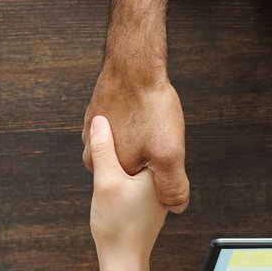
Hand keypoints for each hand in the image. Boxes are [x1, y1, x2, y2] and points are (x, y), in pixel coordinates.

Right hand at [81, 0, 188, 212]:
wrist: (133, 63)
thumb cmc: (150, 109)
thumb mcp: (168, 155)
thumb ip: (172, 186)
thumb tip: (177, 207)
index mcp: (111, 172)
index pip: (141, 190)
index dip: (161, 177)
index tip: (168, 156)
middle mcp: (96, 156)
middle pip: (132, 168)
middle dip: (150, 159)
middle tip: (159, 134)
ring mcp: (94, 134)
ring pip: (126, 147)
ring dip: (140, 139)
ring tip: (152, 121)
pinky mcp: (97, 114)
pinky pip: (121, 127)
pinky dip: (133, 123)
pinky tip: (143, 110)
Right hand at [87, 115, 168, 270]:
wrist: (121, 261)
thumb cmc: (117, 226)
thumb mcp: (107, 181)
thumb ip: (104, 150)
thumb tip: (99, 123)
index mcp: (158, 174)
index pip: (147, 139)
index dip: (133, 123)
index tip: (128, 108)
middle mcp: (158, 181)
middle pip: (141, 148)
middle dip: (128, 136)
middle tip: (118, 119)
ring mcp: (150, 190)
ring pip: (135, 159)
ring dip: (123, 149)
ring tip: (112, 140)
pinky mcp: (139, 198)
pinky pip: (131, 172)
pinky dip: (121, 164)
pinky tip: (112, 166)